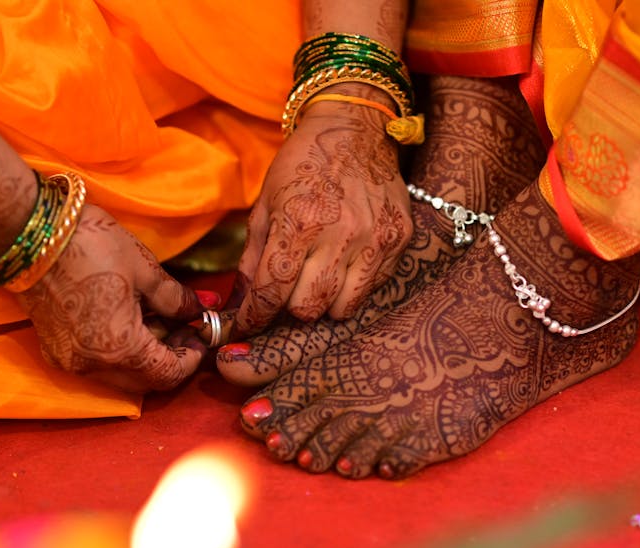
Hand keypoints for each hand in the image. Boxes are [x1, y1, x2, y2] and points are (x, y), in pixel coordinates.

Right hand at [18, 205, 206, 393]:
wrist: (31, 232)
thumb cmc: (91, 246)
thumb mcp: (146, 270)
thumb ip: (177, 300)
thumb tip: (201, 310)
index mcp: (120, 349)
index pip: (168, 374)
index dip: (192, 358)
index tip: (202, 335)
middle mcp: (92, 366)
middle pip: (145, 381)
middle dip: (171, 358)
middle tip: (185, 327)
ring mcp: (69, 361)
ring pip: (121, 375)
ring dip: (145, 356)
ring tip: (159, 319)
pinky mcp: (54, 349)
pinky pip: (97, 364)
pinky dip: (119, 352)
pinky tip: (129, 320)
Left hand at [233, 92, 411, 335]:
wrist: (354, 128)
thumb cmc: (303, 164)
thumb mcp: (266, 203)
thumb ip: (253, 256)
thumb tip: (241, 303)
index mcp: (298, 221)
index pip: (272, 291)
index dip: (255, 317)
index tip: (247, 326)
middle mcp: (339, 234)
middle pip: (309, 308)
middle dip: (292, 307)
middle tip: (288, 292)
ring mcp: (375, 238)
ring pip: (344, 308)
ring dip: (325, 302)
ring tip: (319, 280)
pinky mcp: (399, 239)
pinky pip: (373, 287)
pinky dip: (355, 285)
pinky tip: (347, 262)